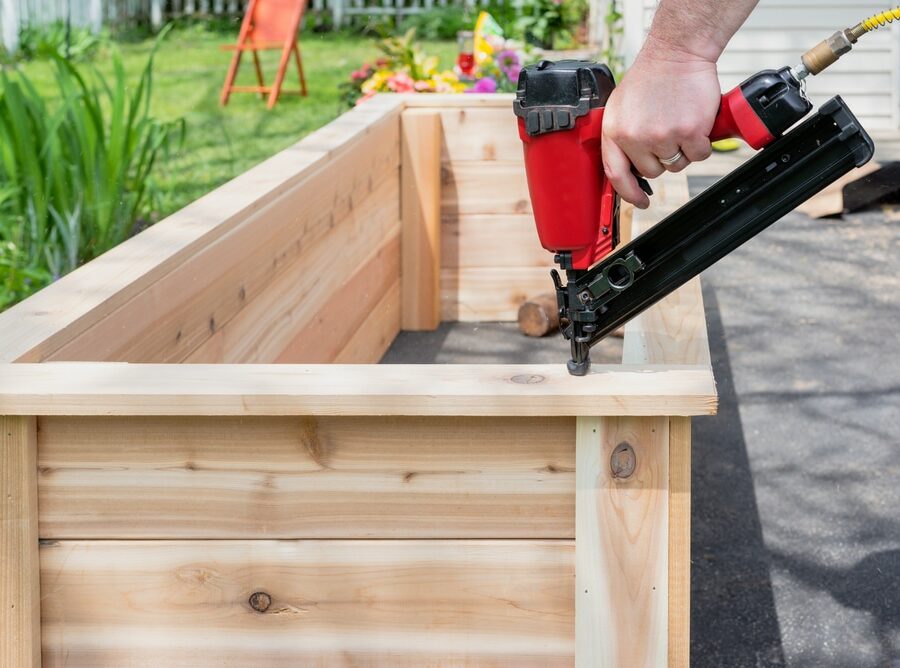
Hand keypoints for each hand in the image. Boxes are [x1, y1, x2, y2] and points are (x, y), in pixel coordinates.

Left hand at [602, 41, 721, 207]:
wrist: (677, 53)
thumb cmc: (651, 77)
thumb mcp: (620, 107)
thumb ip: (620, 137)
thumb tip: (627, 169)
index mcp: (615, 132)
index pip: (616, 174)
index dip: (628, 193)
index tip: (639, 201)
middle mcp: (635, 137)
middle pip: (651, 172)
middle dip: (661, 159)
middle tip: (666, 133)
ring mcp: (662, 136)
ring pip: (675, 165)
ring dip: (682, 150)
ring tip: (678, 123)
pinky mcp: (688, 133)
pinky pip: (698, 155)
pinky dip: (701, 144)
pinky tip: (695, 124)